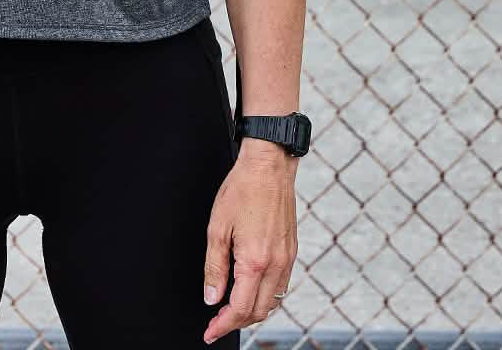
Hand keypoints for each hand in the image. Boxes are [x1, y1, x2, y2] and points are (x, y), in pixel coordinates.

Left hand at [202, 140, 297, 342]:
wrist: (268, 168)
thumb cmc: (241, 190)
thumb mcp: (217, 227)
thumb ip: (214, 267)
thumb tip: (212, 298)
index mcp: (255, 261)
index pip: (240, 309)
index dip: (223, 325)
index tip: (210, 332)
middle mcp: (276, 265)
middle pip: (258, 312)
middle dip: (236, 322)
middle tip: (216, 322)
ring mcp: (287, 259)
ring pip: (272, 302)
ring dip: (252, 311)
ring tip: (231, 309)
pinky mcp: (292, 252)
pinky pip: (281, 286)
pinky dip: (265, 296)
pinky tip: (251, 290)